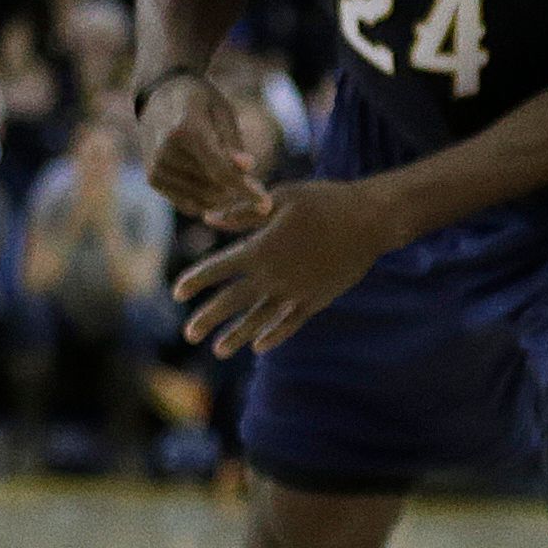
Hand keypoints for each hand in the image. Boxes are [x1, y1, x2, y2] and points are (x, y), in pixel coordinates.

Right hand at [141, 73, 273, 229]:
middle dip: (237, 189)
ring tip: (229, 173)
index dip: (246, 191)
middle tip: (250, 179)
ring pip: (203, 199)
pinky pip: (188, 203)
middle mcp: (165, 152)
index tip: (267, 204)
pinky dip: (206, 199)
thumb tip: (249, 168)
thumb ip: (233, 143)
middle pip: (214, 188)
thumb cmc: (199, 101)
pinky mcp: (153, 179)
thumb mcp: (222, 112)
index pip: (221, 172)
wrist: (159, 96)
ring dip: (222, 193)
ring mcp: (156, 168)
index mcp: (185, 130)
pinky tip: (215, 182)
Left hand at [172, 178, 394, 357]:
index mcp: (261, 248)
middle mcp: (273, 275)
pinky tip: (260, 346)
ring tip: (218, 350)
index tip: (177, 293)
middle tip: (188, 335)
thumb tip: (209, 220)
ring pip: (259, 319)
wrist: (370, 220)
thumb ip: (242, 213)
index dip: (195, 281)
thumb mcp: (281, 198)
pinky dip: (274, 335)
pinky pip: (290, 323)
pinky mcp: (316, 299)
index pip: (218, 269)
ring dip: (237, 336)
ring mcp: (295, 291)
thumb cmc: (324, 201)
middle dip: (208, 319)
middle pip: (232, 302)